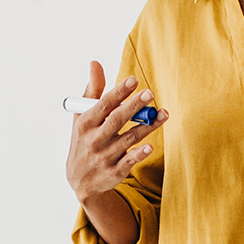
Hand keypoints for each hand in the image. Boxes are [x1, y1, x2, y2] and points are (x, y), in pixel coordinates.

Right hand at [64, 60, 166, 202]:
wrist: (80, 180)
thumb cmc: (84, 140)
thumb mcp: (82, 117)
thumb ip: (92, 91)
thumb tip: (95, 63)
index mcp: (85, 123)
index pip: (103, 105)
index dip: (119, 92)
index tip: (133, 80)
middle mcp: (94, 140)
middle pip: (116, 120)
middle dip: (133, 107)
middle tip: (150, 93)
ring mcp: (104, 157)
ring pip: (128, 139)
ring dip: (146, 127)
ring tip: (163, 114)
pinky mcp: (114, 172)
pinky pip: (129, 162)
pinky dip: (138, 154)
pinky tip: (150, 146)